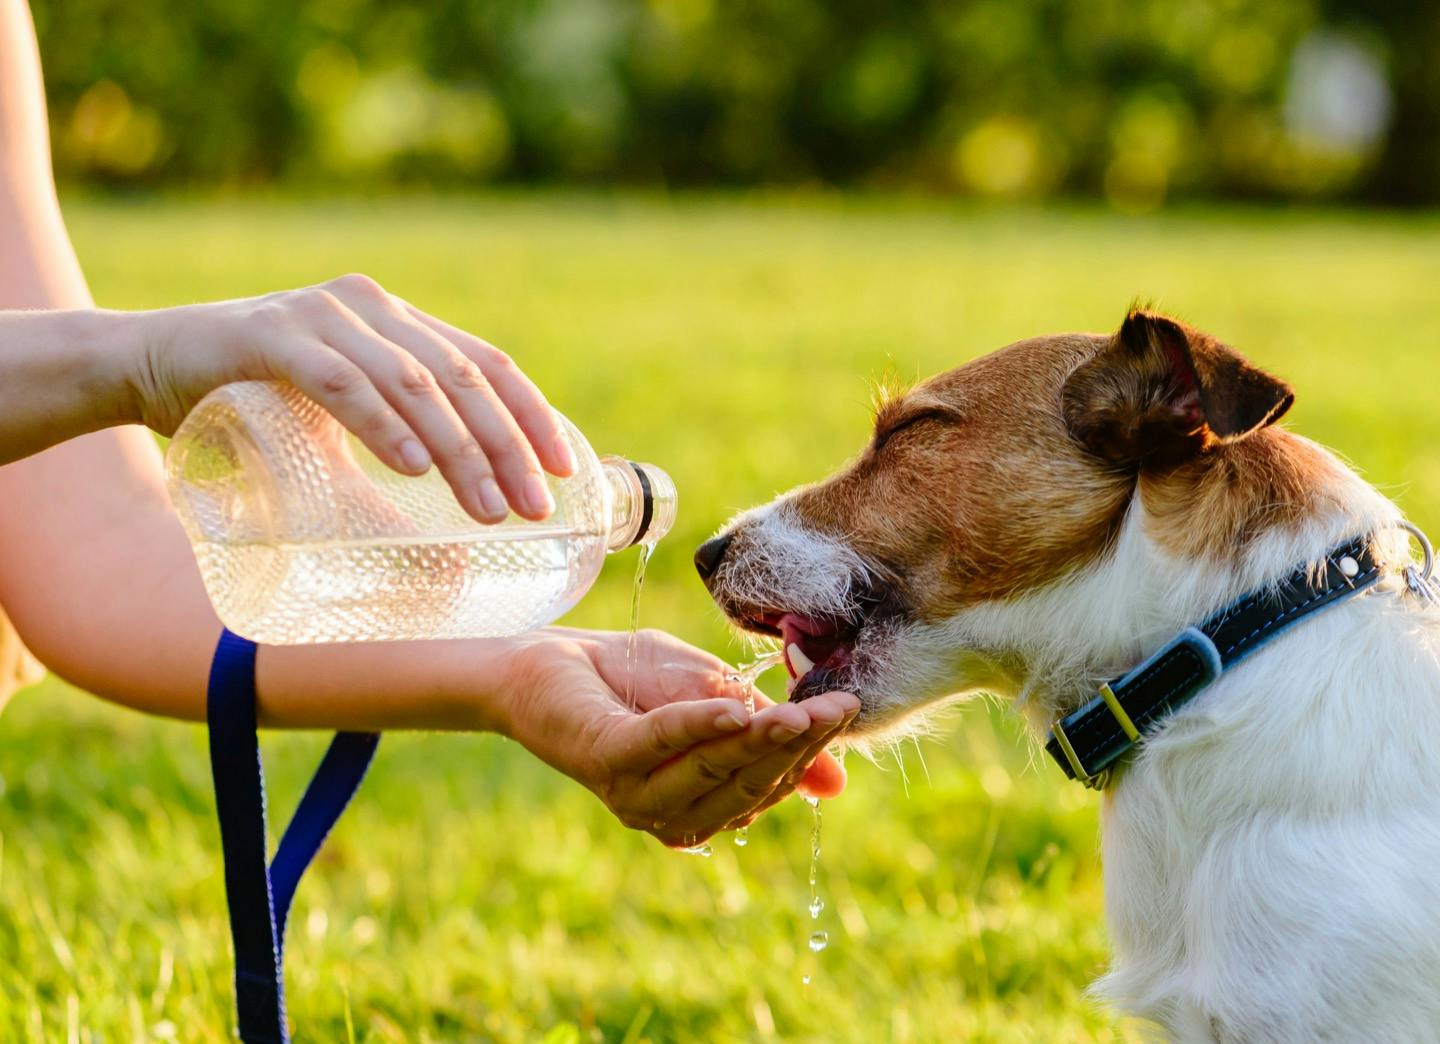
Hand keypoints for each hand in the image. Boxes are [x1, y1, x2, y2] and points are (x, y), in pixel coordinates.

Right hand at [123, 273, 572, 522]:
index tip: (564, 474)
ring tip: (487, 507)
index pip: (486, 363)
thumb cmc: (251, 409)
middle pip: (463, 377)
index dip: (532, 416)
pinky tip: (416, 469)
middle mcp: (372, 309)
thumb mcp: (341, 437)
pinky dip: (383, 426)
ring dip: (459, 449)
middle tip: (533, 509)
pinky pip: (343, 382)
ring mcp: (322, 316)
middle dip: (507, 448)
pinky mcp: (271, 337)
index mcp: (399, 324)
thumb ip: (398, 462)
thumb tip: (458, 552)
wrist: (143, 368)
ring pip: (414, 383)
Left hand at [501, 628, 856, 847]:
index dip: (808, 750)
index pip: (767, 784)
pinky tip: (735, 710)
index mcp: (698, 802)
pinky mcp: (604, 756)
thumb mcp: (712, 695)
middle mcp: (667, 812)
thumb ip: (764, 730)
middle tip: (836, 708)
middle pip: (746, 784)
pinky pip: (660, 743)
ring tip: (799, 714)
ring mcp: (633, 790)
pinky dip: (699, 725)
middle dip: (795, 746)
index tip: (846, 710)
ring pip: (711, 770)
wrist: (546, 656)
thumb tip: (837, 784)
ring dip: (757, 741)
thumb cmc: (629, 676)